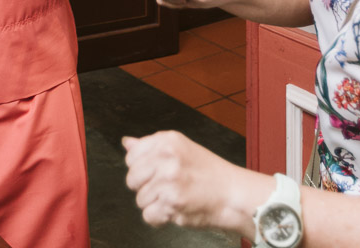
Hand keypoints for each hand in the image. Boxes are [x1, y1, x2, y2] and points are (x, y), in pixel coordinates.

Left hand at [123, 131, 237, 230]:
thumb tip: (126, 142)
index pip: (131, 156)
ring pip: (140, 200)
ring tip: (175, 197)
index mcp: (167, 140)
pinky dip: (160, 218)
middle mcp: (166, 157)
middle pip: (131, 179)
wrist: (233, 194)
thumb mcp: (180, 149)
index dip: (141, 168)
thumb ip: (150, 147)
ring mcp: (168, 180)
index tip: (156, 173)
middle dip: (146, 188)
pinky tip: (175, 209)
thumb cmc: (209, 173)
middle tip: (167, 188)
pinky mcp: (172, 202)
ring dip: (155, 204)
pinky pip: (148, 216)